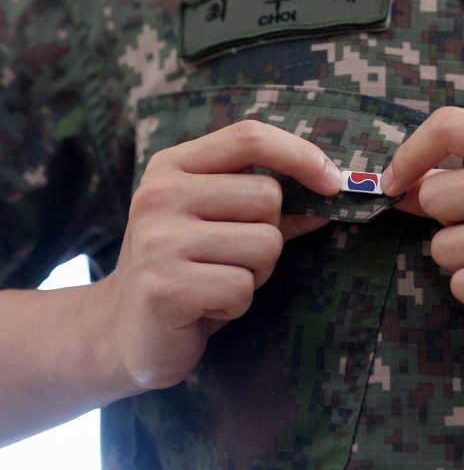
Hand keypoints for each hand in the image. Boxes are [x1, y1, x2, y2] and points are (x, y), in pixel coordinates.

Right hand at [96, 120, 341, 395]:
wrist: (123, 333)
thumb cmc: (186, 268)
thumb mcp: (219, 221)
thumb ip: (269, 203)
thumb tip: (334, 188)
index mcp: (172, 166)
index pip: (249, 136)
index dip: (300, 154)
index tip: (333, 181)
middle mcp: (159, 195)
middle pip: (268, 196)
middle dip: (270, 234)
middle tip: (233, 257)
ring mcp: (158, 240)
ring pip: (264, 243)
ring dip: (255, 273)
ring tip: (217, 281)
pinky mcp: (164, 288)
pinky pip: (243, 287)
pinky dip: (237, 303)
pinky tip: (205, 307)